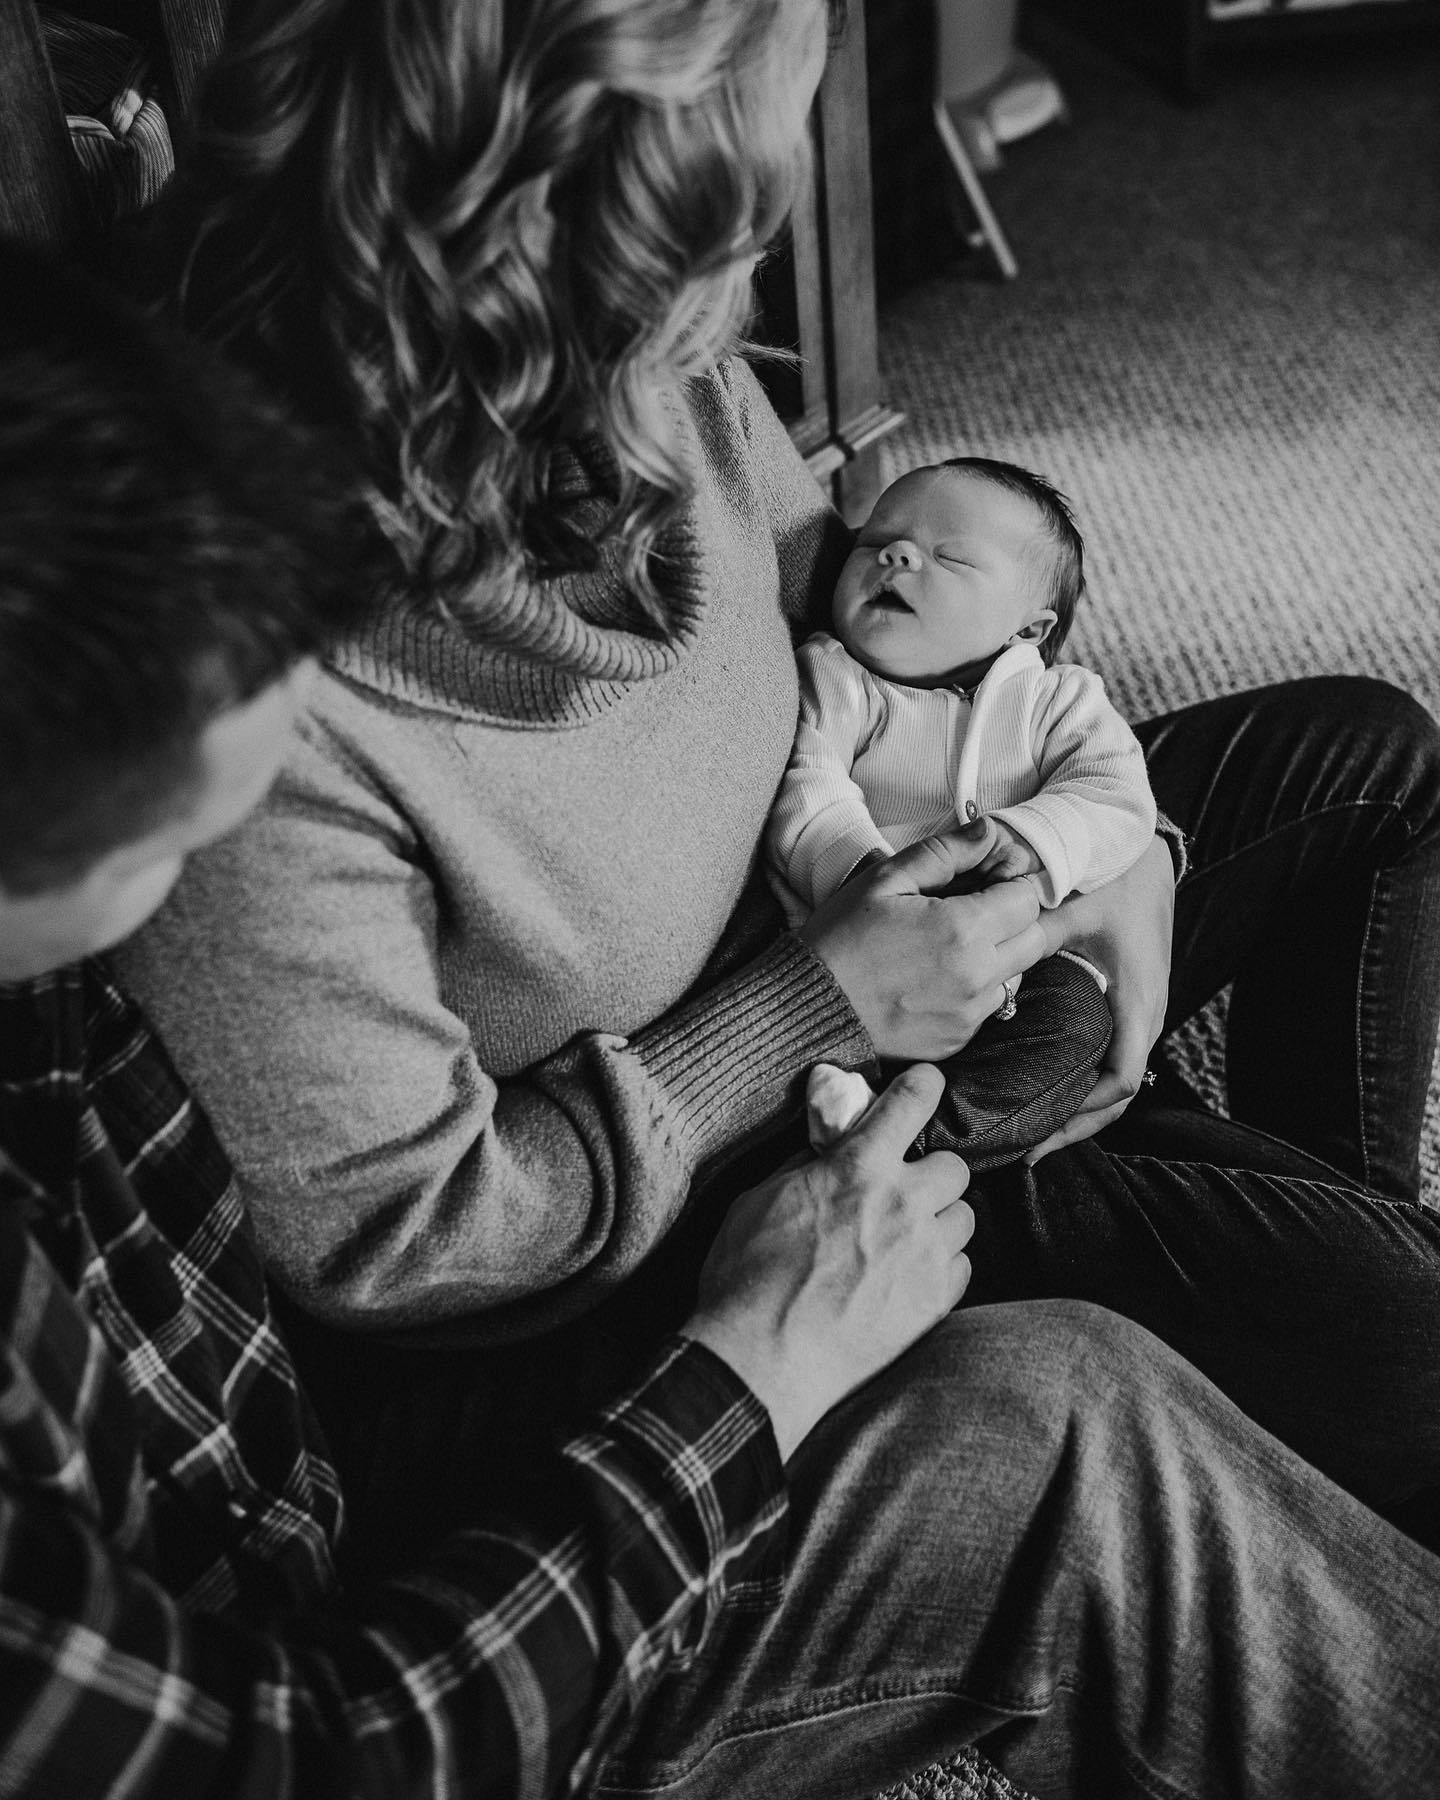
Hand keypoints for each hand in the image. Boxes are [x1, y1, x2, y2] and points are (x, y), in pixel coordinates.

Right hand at [684, 1064, 972, 1458]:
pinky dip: (942, 1266)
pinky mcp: (934, 1301)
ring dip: (940, 1221)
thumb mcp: (760, 1200)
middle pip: (954, 1167)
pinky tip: (909, 1277)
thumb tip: (827, 1150)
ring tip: (907, 1240)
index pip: (912, 1103)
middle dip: (931, 1174)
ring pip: (964, 1217)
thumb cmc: (748, 1277)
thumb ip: (804, 1167)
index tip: (926, 1085)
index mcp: (857, 1168)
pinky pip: (963, 1266)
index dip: (923, 1086)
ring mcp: (924, 1254)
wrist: (762, 1359)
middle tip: (904, 1192)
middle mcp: (902, 1203)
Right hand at [799, 828, 1050, 1060]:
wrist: (806, 1007)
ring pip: (1014, 975)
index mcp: (962, 931)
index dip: (1011, 884)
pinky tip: (931, 979)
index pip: (1028, 899)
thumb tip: (990, 831)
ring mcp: (968, 1015)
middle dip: (1013, 919)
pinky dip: (971, 990)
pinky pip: (985, 1008)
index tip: (985, 883)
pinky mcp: (956, 1041)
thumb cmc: (840, 939)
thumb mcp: (885, 880)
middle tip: (972, 911)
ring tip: (945, 947)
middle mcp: (976, 978)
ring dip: (995, 956)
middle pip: (1034, 939)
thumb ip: (946, 852)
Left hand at [1025, 835, 1174, 1163]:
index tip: (1039, 1136)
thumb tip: (985, 957)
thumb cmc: (1110, 875)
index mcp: (1137, 1000)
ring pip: (1115, 1078)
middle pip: (1117, 1095)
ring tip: (1029, 1128)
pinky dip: (1083, 1079)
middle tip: (1024, 1147)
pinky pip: (1111, 1054)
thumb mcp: (1070, 906)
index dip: (1081, 1116)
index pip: (1119, 1081)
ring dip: (1079, 1106)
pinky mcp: (1128, 1000)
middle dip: (1075, 1125)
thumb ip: (1031, 931)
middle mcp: (1145, 1014)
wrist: (1141, 847)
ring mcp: (1140, 1010)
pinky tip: (1044, 1085)